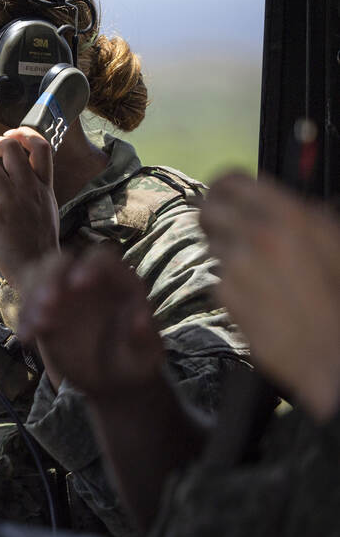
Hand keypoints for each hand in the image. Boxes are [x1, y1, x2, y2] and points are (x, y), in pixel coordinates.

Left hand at [0, 127, 60, 287]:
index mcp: (43, 186)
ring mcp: (11, 201)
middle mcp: (28, 189)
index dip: (23, 134)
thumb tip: (16, 176)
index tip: (9, 136)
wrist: (37, 268)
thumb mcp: (47, 208)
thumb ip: (34, 189)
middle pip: (9, 147)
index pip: (41, 147)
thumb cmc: (39, 242)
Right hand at [18, 246, 164, 395]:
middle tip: (47, 304)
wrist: (111, 377)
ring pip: (38, 277)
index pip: (101, 258)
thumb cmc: (133, 360)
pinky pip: (27, 304)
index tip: (78, 285)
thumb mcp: (145, 353)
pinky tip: (27, 337)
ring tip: (37, 326)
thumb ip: (144, 337)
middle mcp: (86, 279)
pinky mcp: (44, 309)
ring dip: (32, 297)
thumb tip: (141, 321)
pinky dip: (24, 318)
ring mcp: (62, 292)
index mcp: (117, 281)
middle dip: (51, 278)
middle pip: (61, 261)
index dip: (89, 266)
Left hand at [200, 171, 339, 422]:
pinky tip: (263, 296)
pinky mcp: (227, 299)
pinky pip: (220, 280)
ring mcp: (236, 269)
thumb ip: (313, 217)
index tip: (227, 191)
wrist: (336, 355)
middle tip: (228, 223)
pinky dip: (234, 283)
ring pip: (214, 246)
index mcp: (288, 216)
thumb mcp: (337, 242)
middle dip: (216, 215)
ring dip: (229, 251)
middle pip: (208, 210)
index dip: (225, 184)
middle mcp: (255, 237)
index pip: (231, 181)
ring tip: (261, 268)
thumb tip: (300, 205)